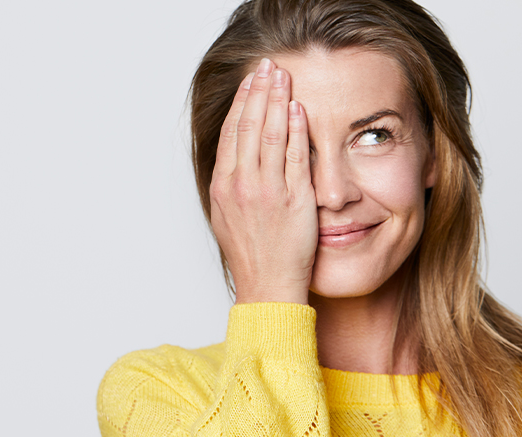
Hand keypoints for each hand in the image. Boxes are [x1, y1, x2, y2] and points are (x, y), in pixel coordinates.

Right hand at [209, 58, 316, 304]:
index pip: (232, 132)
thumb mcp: (226, 214)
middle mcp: (241, 184)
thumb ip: (231, 182)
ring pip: (271, 134)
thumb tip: (236, 155)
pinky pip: (296, 157)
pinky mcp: (294, 200)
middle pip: (249, 125)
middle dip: (259, 90)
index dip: (242, 102)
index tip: (250, 81)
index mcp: (223, 185)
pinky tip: (298, 109)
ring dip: (277, 101)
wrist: (267, 286)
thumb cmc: (251, 254)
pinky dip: (296, 130)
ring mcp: (267, 190)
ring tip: (283, 77)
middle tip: (268, 66)